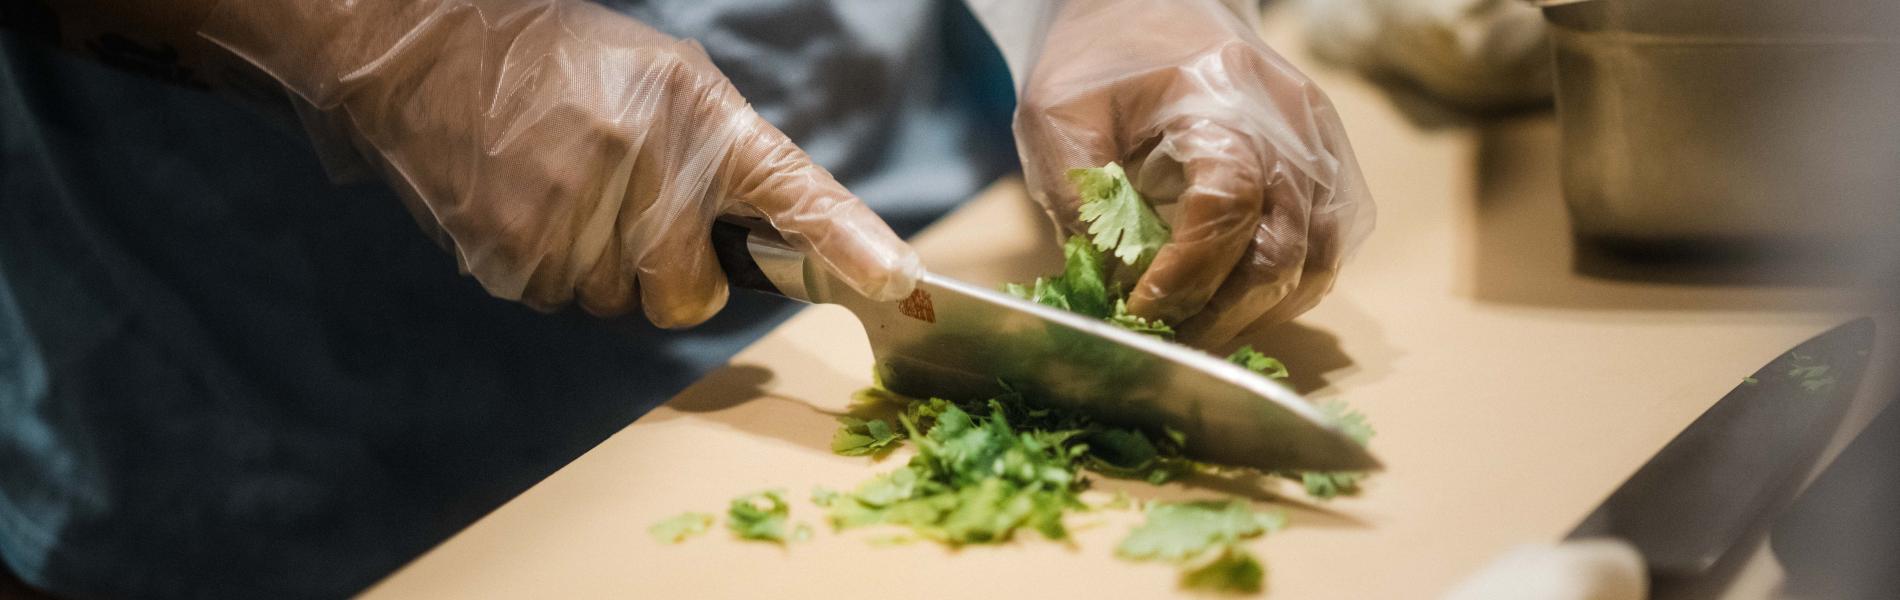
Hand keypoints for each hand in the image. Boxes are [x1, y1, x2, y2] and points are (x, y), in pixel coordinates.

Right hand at [201, 0, 918, 326]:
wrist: (427, 51)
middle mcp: (643, 164)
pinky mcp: (511, 253)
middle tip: (627, 207)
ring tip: (565, 188)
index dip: (846, 241)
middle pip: (687, 292)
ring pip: (618, 301)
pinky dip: (546, 264)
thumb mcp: (664, 81)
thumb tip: (796, 240)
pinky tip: (525, 200)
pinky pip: (558, 299)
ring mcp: (572, 214)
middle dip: (667, 270)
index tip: (898, 280)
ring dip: (601, 264)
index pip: (790, 187)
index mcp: (694, 114)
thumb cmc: (562, 64)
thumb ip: (729, 156)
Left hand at [1013, 0, 1373, 347]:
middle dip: (1219, 312)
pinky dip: (1285, 291)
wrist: (1155, 8)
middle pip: (1281, 251)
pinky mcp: (1333, 170)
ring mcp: (1323, 148)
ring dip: (1256, 312)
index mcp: (1223, 100)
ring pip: (1317, 263)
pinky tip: (1232, 300)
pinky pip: (1329, 251)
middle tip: (1162, 337)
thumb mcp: (1058, 117)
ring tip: (1195, 327)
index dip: (1186, 277)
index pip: (1226, 207)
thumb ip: (1078, 197)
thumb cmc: (1102, 62)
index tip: (1139, 311)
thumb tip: (1111, 286)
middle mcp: (1292, 125)